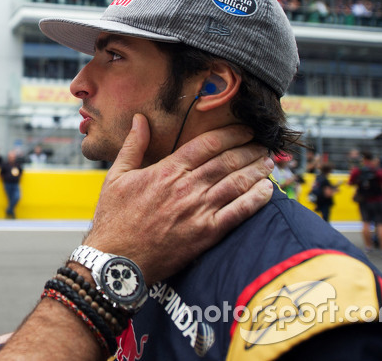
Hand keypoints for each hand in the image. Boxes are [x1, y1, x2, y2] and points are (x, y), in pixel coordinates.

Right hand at [83, 114, 273, 282]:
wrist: (117, 261)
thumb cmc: (113, 219)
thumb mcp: (115, 177)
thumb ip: (132, 146)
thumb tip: (140, 119)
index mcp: (166, 171)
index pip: (206, 144)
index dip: (230, 134)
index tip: (244, 130)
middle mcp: (186, 188)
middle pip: (226, 161)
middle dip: (249, 149)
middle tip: (262, 144)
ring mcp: (198, 211)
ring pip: (236, 183)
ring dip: (257, 170)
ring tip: (269, 162)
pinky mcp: (206, 233)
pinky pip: (239, 212)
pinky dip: (256, 199)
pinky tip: (268, 190)